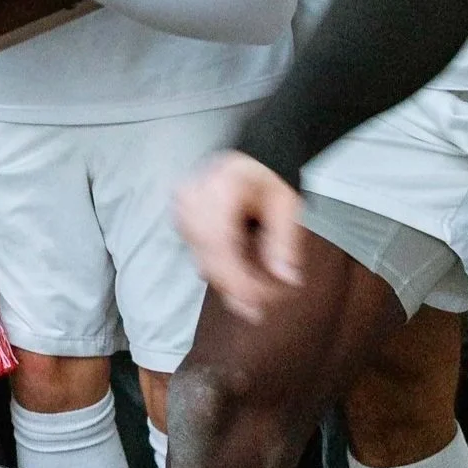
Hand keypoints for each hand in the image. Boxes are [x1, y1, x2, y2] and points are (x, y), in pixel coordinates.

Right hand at [175, 148, 303, 320]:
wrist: (245, 158)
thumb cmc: (267, 179)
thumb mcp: (287, 205)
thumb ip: (285, 241)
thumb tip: (286, 279)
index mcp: (221, 186)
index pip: (219, 241)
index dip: (236, 277)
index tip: (259, 303)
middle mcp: (193, 196)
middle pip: (206, 255)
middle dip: (234, 287)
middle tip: (260, 309)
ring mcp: (182, 207)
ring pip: (200, 258)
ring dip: (227, 283)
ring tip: (254, 297)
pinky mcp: (181, 218)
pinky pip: (197, 253)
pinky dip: (218, 271)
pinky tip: (238, 281)